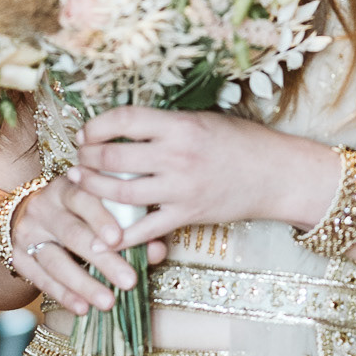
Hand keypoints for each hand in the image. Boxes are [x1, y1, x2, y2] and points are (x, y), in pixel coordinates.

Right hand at [7, 173, 167, 317]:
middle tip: (129, 281)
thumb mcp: (101, 207)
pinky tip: (83, 308)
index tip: (118, 238)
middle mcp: (43, 206)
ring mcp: (27, 233)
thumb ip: (131, 224)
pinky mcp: (18, 257)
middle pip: (73, 234)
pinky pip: (41, 279)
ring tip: (109, 302)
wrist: (29, 214)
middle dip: (103, 260)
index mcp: (67, 186)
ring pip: (55, 261)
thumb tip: (158, 249)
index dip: (100, 218)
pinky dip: (64, 295)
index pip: (83, 198)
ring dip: (83, 284)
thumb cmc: (81, 210)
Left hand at [68, 107, 323, 246]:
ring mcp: (181, 189)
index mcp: (180, 126)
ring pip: (121, 192)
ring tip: (81, 184)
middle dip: (87, 159)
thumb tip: (126, 125)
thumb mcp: (204, 120)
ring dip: (93, 189)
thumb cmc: (243, 141)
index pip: (124, 120)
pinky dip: (119, 235)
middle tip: (79, 159)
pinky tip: (101, 235)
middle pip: (113, 158)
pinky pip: (145, 229)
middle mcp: (177, 157)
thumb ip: (167, 125)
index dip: (97, 126)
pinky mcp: (187, 216)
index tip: (87, 132)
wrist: (277, 174)